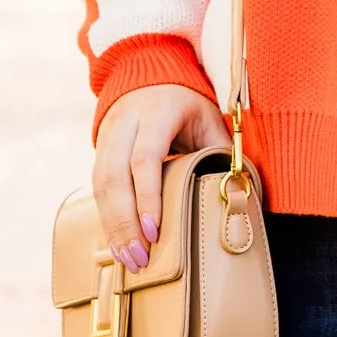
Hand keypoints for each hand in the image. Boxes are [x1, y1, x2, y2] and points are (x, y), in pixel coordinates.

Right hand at [92, 84, 228, 269]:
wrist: (149, 76)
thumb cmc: (188, 104)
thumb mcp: (209, 120)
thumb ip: (220, 152)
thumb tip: (241, 193)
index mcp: (156, 112)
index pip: (145, 158)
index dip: (148, 196)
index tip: (154, 232)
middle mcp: (125, 122)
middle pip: (115, 177)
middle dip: (125, 223)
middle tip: (140, 258)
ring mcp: (107, 136)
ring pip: (100, 185)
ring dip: (113, 227)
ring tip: (128, 260)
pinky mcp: (98, 150)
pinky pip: (96, 188)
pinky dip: (106, 219)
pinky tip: (116, 245)